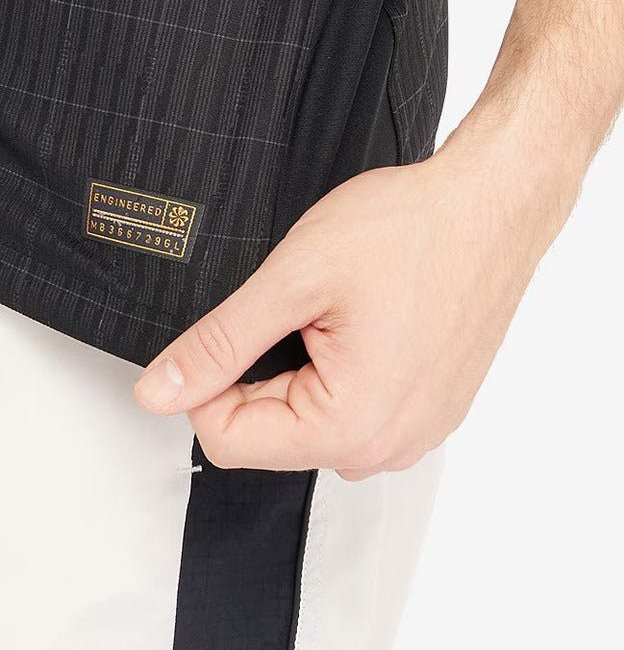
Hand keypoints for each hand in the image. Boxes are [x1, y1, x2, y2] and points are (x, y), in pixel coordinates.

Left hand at [132, 141, 571, 479]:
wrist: (491, 204)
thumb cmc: (411, 230)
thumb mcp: (292, 281)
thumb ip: (219, 344)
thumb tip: (159, 391)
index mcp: (350, 426)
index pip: (226, 442)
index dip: (206, 381)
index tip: (233, 328)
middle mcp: (388, 446)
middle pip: (267, 435)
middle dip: (259, 369)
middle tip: (296, 307)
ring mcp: (413, 431)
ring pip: (305, 420)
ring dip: (297, 367)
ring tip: (334, 310)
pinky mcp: (425, 409)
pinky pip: (349, 407)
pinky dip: (334, 367)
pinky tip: (358, 320)